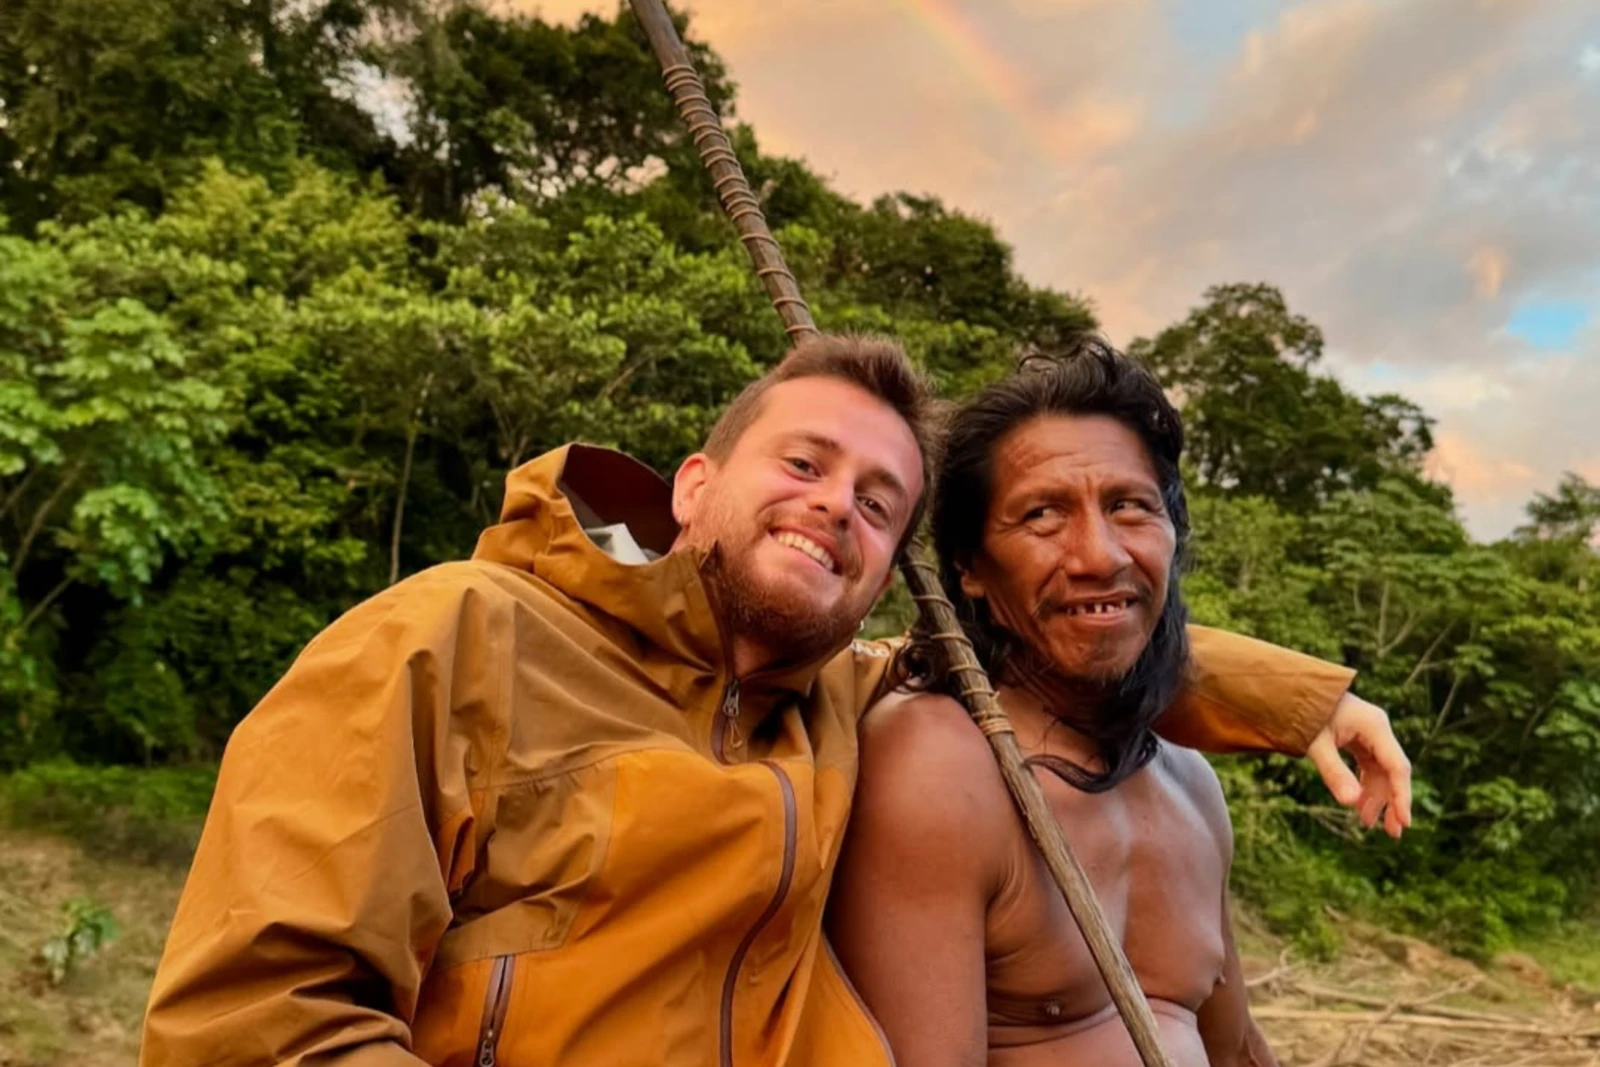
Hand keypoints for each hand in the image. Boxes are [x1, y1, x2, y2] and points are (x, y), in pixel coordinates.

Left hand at [1305, 692, 1411, 838]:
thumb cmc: (1302, 711)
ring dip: (1376, 797)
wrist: (1290, 689)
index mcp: (1374, 726)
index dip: (1401, 796)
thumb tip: (1351, 804)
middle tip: (1391, 834)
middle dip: (1391, 802)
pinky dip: (1364, 785)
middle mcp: (1377, 729)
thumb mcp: (1315, 743)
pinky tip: (1359, 805)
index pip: (1397, 766)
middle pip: (1392, 771)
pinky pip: (1368, 766)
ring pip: (1380, 771)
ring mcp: (1368, 733)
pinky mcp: (1358, 738)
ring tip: (1367, 823)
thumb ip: (1333, 771)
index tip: (1404, 822)